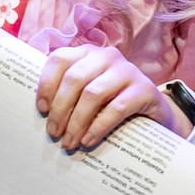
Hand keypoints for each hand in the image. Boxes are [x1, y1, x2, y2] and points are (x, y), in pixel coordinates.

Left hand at [35, 45, 190, 150]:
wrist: (154, 113)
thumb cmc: (111, 102)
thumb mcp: (87, 92)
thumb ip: (67, 92)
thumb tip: (40, 112)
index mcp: (87, 53)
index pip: (59, 60)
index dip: (46, 84)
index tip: (41, 110)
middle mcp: (107, 56)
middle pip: (74, 79)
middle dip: (60, 109)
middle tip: (54, 133)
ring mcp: (128, 71)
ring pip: (93, 94)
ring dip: (77, 121)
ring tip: (69, 141)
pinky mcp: (145, 89)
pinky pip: (116, 108)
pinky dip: (98, 126)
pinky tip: (88, 140)